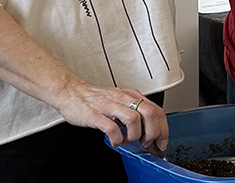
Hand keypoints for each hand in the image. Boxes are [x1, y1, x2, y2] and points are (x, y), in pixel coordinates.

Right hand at [53, 79, 168, 151]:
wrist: (72, 93)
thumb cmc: (97, 100)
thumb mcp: (121, 102)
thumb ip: (135, 112)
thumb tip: (149, 130)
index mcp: (132, 96)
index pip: (157, 110)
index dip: (163, 129)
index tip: (161, 142)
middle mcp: (124, 99)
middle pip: (150, 114)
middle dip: (153, 133)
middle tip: (145, 143)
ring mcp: (110, 106)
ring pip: (134, 120)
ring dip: (134, 136)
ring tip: (126, 140)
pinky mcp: (96, 115)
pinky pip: (112, 129)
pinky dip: (117, 139)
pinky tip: (114, 141)